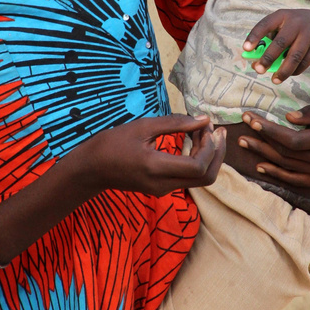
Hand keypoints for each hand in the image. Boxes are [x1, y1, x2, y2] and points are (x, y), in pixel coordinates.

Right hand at [78, 115, 225, 197]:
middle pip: (206, 177)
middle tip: (217, 130)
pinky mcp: (162, 188)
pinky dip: (198, 160)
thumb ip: (175, 124)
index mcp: (156, 168)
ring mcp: (163, 190)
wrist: (91, 169)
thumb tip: (203, 120)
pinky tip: (194, 141)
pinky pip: (189, 178)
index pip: (198, 166)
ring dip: (210, 157)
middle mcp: (163, 184)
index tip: (205, 125)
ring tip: (206, 132)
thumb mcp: (142, 127)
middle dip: (217, 153)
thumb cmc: (112, 144)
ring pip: (201, 179)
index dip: (209, 145)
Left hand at [238, 100, 309, 187]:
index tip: (252, 118)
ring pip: (289, 167)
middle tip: (241, 129)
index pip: (293, 140)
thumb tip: (288, 117)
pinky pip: (297, 180)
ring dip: (263, 156)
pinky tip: (261, 165)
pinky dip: (277, 174)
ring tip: (244, 144)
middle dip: (261, 140)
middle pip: (287, 154)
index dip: (270, 131)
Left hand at [244, 9, 309, 83]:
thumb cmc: (293, 29)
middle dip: (268, 58)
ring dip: (283, 70)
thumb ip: (268, 41)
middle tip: (259, 70)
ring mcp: (308, 35)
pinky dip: (294, 71)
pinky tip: (287, 74)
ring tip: (274, 80)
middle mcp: (296, 23)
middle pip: (280, 43)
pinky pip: (304, 62)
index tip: (246, 49)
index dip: (255, 36)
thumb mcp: (282, 27)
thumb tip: (255, 64)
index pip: (265, 24)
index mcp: (282, 16)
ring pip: (294, 56)